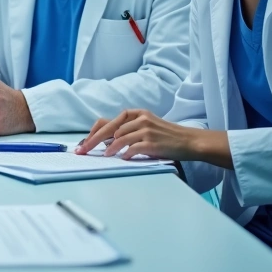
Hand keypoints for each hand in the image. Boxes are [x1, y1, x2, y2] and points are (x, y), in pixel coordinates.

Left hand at [75, 109, 229, 165]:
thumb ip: (127, 130)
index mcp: (136, 113)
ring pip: (119, 138)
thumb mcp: (145, 127)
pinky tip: (121, 158)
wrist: (189, 141)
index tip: (83, 143)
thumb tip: (104, 141)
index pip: (108, 121)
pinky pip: (132, 148)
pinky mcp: (152, 142)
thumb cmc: (165, 136)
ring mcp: (146, 129)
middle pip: (109, 129)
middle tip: (82, 151)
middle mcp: (139, 119)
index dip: (93, 132)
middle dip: (92, 141)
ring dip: (108, 149)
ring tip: (103, 156)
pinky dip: (124, 154)